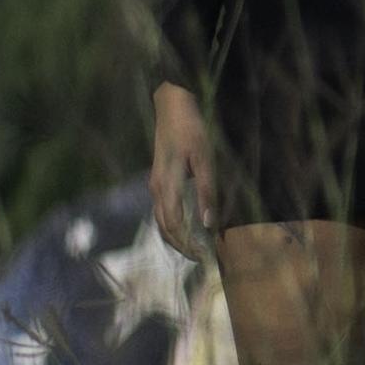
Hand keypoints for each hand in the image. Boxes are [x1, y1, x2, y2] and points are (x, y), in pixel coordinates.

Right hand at [149, 82, 218, 257]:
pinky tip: (184, 228)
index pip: (175, 226)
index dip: (189, 244)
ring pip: (160, 221)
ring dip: (175, 238)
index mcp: (167, 185)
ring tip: (193, 248)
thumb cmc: (191, 129)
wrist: (171, 106)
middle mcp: (157, 189)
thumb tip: (210, 224)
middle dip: (182, 246)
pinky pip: (161, 211)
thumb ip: (207, 191)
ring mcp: (155, 184)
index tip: (205, 256)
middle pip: (165, 228)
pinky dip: (171, 226)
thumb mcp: (205, 158)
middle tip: (202, 258)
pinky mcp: (157, 180)